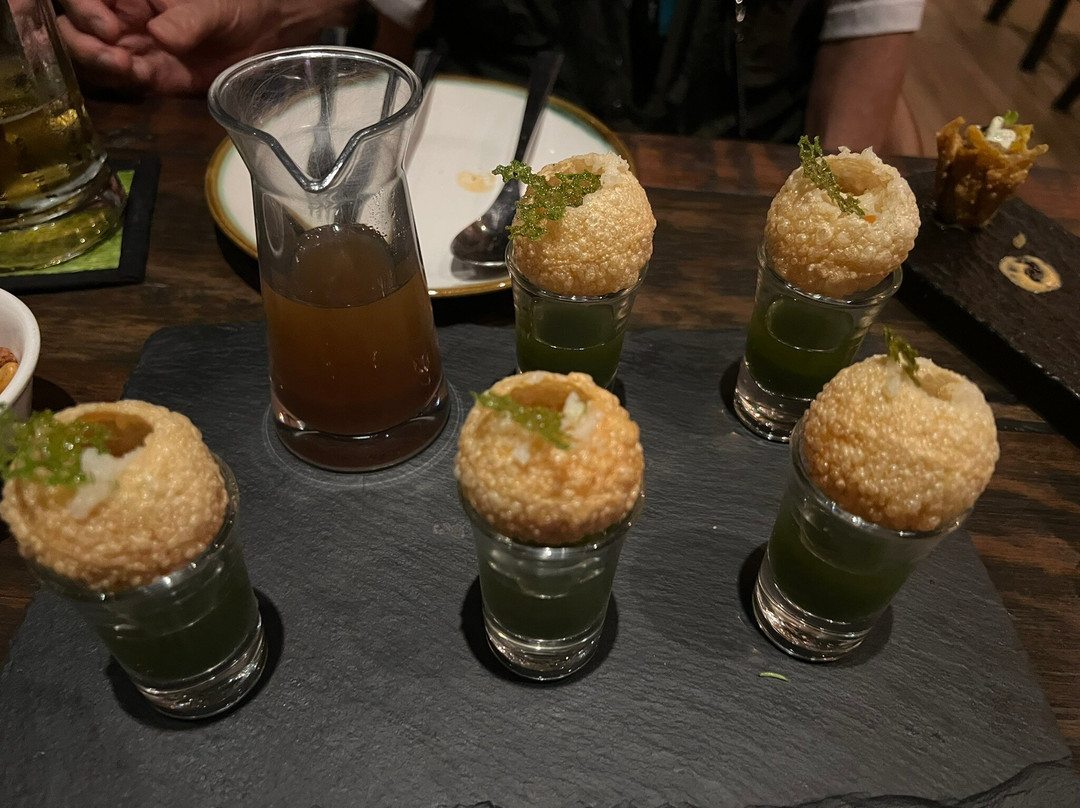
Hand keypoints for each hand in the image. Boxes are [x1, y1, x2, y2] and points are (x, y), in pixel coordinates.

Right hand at [56, 0, 288, 93]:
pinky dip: (127, 82)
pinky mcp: (150, 76)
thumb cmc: (235, 8)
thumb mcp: (215, 8)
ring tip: (131, 70)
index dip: (83, 11)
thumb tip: (160, 35)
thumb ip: (189, 20)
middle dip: (83, 45)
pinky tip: (144, 79)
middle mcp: (121, 18)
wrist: (262, 37)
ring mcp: (132, 48)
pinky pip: (124, 82)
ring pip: (93, 58)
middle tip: (116, 58)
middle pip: (75, 29)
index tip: (109, 29)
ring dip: (101, 67)